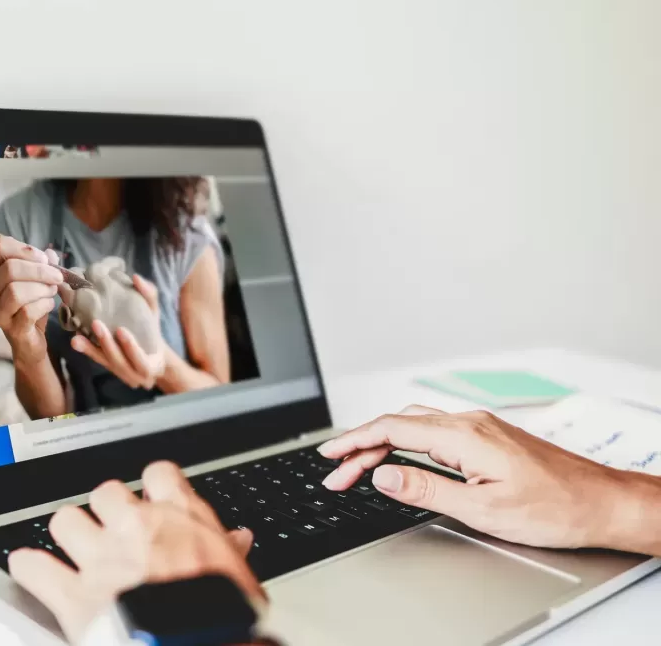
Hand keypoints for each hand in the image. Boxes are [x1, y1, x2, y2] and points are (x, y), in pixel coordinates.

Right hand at [0, 236, 62, 365]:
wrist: (30, 339)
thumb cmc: (31, 304)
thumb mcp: (37, 279)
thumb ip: (42, 263)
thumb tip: (50, 254)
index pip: (0, 247)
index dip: (26, 249)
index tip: (44, 259)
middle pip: (10, 269)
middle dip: (40, 271)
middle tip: (57, 276)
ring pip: (16, 291)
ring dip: (41, 289)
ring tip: (51, 292)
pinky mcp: (10, 328)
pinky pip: (27, 311)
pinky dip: (44, 305)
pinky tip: (49, 305)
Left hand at [9, 461, 262, 643]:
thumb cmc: (224, 618)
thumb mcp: (240, 580)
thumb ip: (230, 553)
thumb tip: (238, 540)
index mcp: (181, 519)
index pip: (159, 475)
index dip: (152, 485)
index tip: (151, 498)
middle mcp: (137, 528)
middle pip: (106, 492)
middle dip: (106, 512)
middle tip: (113, 532)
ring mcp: (101, 558)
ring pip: (66, 520)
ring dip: (69, 534)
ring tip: (76, 550)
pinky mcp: (74, 595)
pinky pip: (35, 567)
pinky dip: (30, 568)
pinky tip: (32, 570)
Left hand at [71, 274, 166, 389]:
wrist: (151, 352)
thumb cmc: (152, 331)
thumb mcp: (154, 314)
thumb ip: (149, 296)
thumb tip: (136, 277)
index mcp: (152, 365)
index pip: (143, 361)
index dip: (131, 348)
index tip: (121, 331)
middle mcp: (136, 375)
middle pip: (120, 362)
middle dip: (107, 345)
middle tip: (97, 324)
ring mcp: (121, 374)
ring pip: (105, 362)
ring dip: (91, 349)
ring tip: (78, 336)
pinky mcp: (109, 368)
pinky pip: (97, 360)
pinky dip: (87, 350)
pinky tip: (75, 340)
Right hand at [319, 406, 649, 549]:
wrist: (602, 503)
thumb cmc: (554, 508)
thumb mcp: (482, 508)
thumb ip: (427, 489)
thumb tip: (383, 473)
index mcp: (463, 436)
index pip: (392, 428)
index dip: (354, 441)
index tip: (330, 455)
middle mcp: (469, 423)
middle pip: (399, 423)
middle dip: (362, 445)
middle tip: (337, 472)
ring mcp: (480, 428)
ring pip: (416, 425)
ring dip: (383, 442)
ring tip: (360, 465)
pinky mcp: (489, 437)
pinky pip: (434, 431)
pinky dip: (407, 443)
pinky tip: (402, 457)